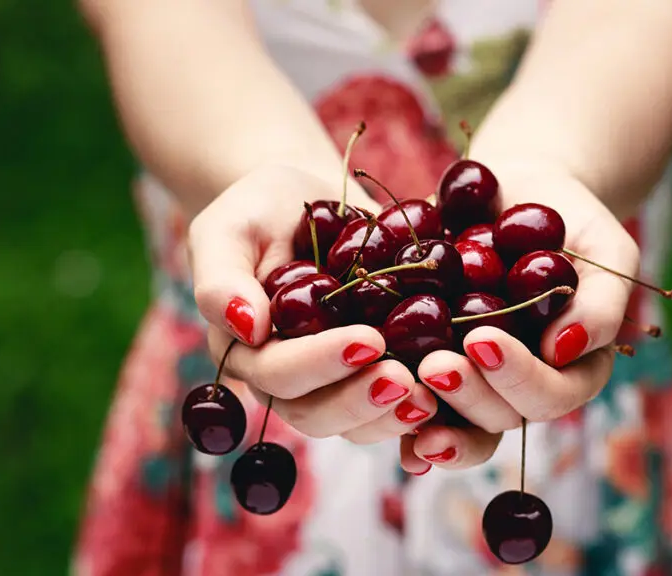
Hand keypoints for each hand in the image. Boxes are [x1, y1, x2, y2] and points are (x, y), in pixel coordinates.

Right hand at [189, 165, 438, 443]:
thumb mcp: (229, 228)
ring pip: (355, 423)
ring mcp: (330, 383)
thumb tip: (249, 327)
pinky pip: (389, 409)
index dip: (320, 363)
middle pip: (316, 413)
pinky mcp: (369, 375)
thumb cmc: (259, 210)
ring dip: (392, 416)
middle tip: (406, 378)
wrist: (306, 201)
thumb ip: (222, 278)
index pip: (278, 374)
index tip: (368, 339)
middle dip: (361, 400)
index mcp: (247, 351)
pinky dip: (418, 409)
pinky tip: (449, 395)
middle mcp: (286, 379)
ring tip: (433, 394)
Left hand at [400, 159, 639, 473]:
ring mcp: (474, 381)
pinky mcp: (429, 362)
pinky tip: (373, 407)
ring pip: (456, 421)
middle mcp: (521, 386)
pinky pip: (413, 403)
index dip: (519, 379)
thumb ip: (601, 300)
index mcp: (571, 368)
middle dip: (469, 397)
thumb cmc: (569, 218)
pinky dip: (396, 417)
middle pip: (500, 418)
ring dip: (430, 415)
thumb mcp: (604, 247)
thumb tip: (565, 350)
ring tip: (399, 383)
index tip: (482, 341)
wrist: (512, 190)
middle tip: (435, 367)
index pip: (553, 395)